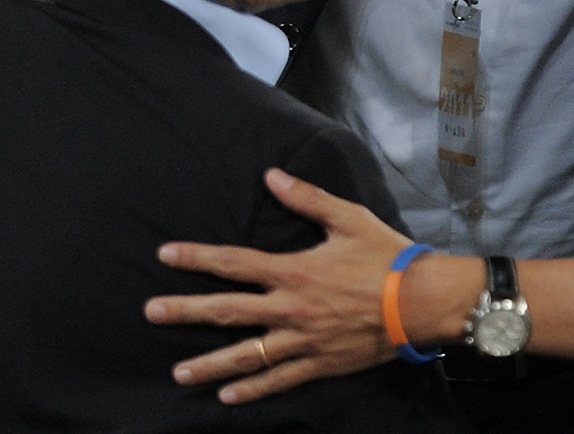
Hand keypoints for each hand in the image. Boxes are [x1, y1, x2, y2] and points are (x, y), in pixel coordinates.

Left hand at [143, 168, 408, 404]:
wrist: (422, 302)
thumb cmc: (386, 256)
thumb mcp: (347, 218)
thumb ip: (306, 198)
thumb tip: (271, 175)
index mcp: (293, 271)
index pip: (234, 263)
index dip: (196, 257)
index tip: (164, 255)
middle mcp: (290, 309)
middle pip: (227, 311)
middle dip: (185, 312)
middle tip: (151, 313)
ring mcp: (302, 341)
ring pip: (246, 356)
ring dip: (210, 364)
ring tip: (179, 373)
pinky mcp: (319, 364)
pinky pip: (278, 380)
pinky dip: (252, 390)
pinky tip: (227, 397)